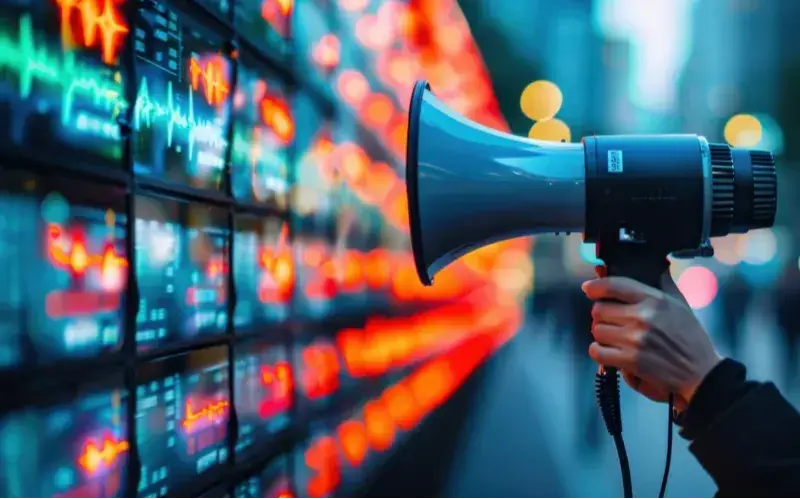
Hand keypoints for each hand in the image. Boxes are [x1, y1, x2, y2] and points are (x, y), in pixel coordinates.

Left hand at [582, 268, 721, 410]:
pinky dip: (599, 351)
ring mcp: (635, 339)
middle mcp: (642, 317)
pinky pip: (597, 351)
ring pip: (597, 330)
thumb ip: (663, 283)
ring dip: (602, 334)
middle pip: (599, 309)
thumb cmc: (690, 338)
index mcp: (654, 300)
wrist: (701, 373)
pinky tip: (610, 351)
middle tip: (611, 321)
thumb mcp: (680, 304)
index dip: (596, 286)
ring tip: (614, 337)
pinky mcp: (630, 361)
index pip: (615, 285)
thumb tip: (655, 264)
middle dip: (601, 315)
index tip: (588, 288)